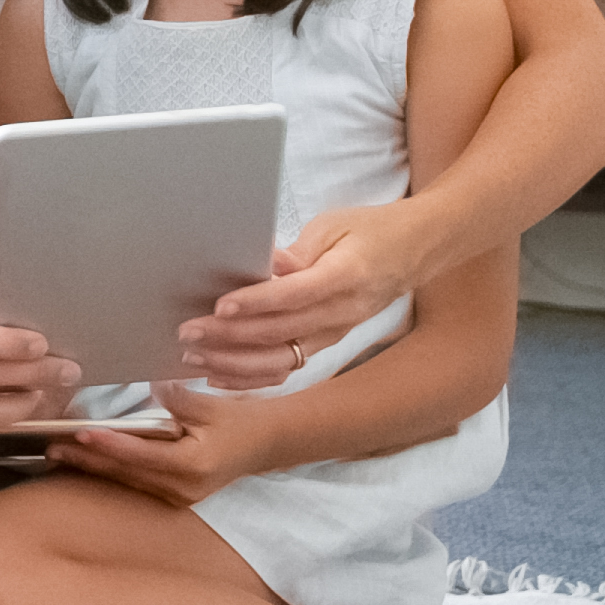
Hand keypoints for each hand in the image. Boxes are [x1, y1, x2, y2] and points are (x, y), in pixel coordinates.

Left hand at [46, 382, 285, 504]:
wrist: (266, 445)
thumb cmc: (240, 421)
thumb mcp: (212, 405)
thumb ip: (179, 399)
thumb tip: (153, 387)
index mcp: (195, 465)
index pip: (142, 455)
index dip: (110, 445)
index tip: (81, 433)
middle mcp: (184, 488)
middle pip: (127, 473)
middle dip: (88, 461)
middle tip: (53, 447)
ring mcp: (180, 497)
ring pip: (128, 481)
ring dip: (93, 468)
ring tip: (59, 455)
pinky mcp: (176, 497)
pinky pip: (137, 484)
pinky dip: (111, 472)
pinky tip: (87, 463)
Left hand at [179, 198, 424, 387]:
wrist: (415, 251)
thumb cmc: (369, 230)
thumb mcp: (333, 226)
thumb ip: (298, 251)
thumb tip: (268, 264)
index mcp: (345, 277)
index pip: (293, 296)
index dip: (255, 302)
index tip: (219, 306)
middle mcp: (341, 313)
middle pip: (279, 333)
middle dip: (228, 336)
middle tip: (188, 332)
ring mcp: (335, 333)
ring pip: (280, 360)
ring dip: (233, 363)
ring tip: (194, 356)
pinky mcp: (327, 343)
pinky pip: (287, 368)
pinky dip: (250, 377)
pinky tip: (218, 375)